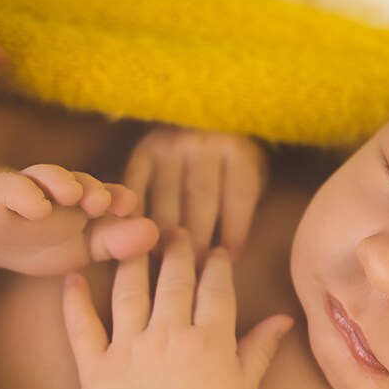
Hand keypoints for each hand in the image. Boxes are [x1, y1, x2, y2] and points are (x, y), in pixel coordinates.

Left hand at [62, 229, 292, 388]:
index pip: (215, 288)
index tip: (216, 250)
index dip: (217, 265)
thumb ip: (260, 349)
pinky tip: (70, 277)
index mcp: (209, 340)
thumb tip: (284, 318)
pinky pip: (81, 326)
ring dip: (132, 260)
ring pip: (129, 291)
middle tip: (175, 230)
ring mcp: (130, 348)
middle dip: (177, 250)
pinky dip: (73, 300)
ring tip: (132, 240)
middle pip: (174, 280)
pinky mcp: (96, 366)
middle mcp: (169, 336)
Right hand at [123, 127, 267, 263]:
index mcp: (238, 149)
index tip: (229, 260)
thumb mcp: (251, 174)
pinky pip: (137, 183)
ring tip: (166, 260)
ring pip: (167, 194)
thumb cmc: (233, 163)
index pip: (238, 194)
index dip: (235, 230)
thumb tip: (226, 257)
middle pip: (201, 197)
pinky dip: (137, 212)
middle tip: (194, 267)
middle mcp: (204, 142)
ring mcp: (172, 144)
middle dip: (198, 238)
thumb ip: (241, 205)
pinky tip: (137, 235)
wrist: (206, 120)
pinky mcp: (145, 149)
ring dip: (165, 231)